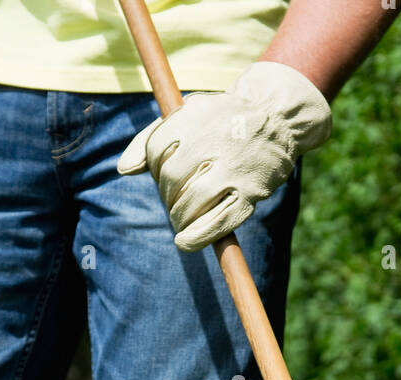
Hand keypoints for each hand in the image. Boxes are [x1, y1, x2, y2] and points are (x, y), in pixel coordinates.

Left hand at [117, 61, 331, 251]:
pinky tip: (185, 242)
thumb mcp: (188, 115)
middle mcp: (213, 139)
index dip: (155, 168)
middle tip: (175, 200)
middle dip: (167, 195)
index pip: (157, 150)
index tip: (165, 175)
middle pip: (171, 178)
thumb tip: (123, 170)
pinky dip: (197, 237)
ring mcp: (233, 168)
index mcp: (194, 117)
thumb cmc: (222, 120)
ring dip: (178, 217)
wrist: (277, 116)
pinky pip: (218, 222)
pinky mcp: (250, 193)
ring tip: (181, 219)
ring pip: (190, 202)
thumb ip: (152, 137)